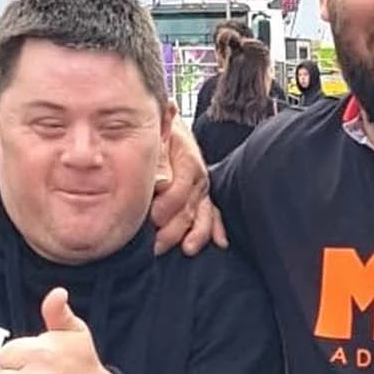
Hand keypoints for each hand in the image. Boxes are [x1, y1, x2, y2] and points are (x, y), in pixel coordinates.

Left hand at [151, 119, 226, 254]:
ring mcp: (202, 189)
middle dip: (174, 229)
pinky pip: (214, 215)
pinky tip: (220, 243)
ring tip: (187, 249)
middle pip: (190, 207)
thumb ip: (158, 160)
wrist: (165, 124)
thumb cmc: (157, 133)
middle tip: (156, 245)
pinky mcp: (203, 198)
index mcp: (187, 160)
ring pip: (203, 214)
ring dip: (196, 234)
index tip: (152, 219)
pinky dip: (216, 229)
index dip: (166, 206)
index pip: (180, 189)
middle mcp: (198, 177)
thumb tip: (162, 183)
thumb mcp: (155, 139)